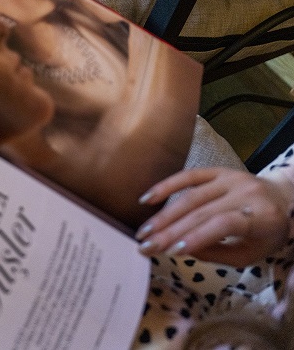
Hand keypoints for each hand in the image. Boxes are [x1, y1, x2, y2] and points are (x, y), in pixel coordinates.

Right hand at [136, 167, 293, 266]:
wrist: (284, 198)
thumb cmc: (267, 233)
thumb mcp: (252, 253)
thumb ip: (218, 254)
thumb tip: (181, 248)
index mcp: (262, 217)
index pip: (224, 224)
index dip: (197, 236)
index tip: (171, 252)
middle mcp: (247, 193)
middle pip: (201, 212)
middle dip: (170, 231)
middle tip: (145, 246)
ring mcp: (231, 178)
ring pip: (191, 196)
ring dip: (163, 215)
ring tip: (144, 231)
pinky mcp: (219, 170)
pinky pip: (189, 175)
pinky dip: (166, 186)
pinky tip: (148, 199)